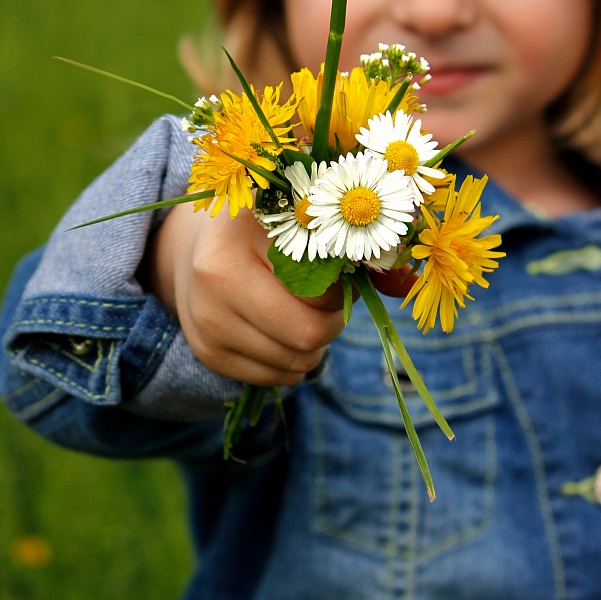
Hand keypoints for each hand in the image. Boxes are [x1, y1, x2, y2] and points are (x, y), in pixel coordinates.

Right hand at [141, 203, 344, 386]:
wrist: (199, 252)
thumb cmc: (268, 234)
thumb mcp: (304, 222)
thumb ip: (354, 248)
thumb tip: (401, 284)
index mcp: (245, 226)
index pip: (321, 277)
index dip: (342, 283)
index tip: (340, 271)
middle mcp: (216, 271)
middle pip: (308, 330)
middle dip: (331, 323)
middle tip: (328, 305)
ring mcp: (207, 315)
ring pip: (296, 359)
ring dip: (315, 345)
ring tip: (304, 314)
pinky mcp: (208, 350)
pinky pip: (277, 377)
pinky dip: (293, 363)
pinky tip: (281, 333)